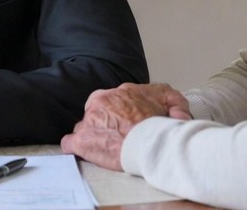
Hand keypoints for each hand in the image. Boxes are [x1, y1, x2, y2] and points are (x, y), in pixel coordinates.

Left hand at [61, 83, 190, 170]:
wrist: (153, 141)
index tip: (123, 125)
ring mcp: (88, 122)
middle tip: (115, 138)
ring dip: (91, 138)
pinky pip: (70, 143)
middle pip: (95, 115)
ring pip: (83, 129)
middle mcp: (99, 104)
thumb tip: (176, 113)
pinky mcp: (82, 141)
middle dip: (102, 125)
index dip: (115, 115)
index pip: (108, 102)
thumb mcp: (170, 97)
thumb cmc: (159, 123)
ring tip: (104, 149)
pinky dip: (75, 148)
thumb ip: (169, 98)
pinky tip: (82, 153)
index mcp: (116, 93)